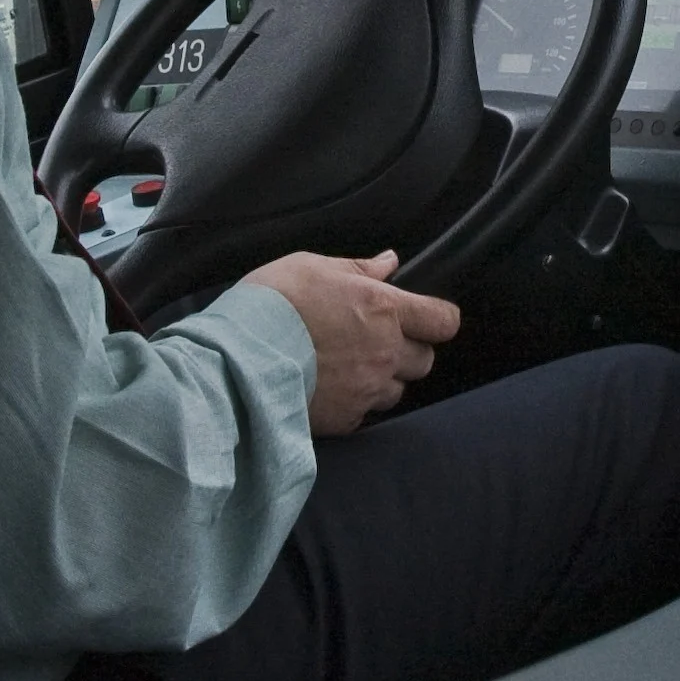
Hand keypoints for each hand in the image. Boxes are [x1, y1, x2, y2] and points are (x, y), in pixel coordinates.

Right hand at [239, 250, 461, 435]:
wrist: (236, 359)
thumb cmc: (272, 304)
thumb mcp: (313, 267)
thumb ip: (358, 268)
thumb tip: (389, 262)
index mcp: (384, 309)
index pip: (443, 321)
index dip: (438, 319)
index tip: (425, 318)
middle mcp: (384, 352)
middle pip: (425, 360)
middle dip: (409, 350)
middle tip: (377, 340)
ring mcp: (367, 389)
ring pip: (397, 390)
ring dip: (383, 379)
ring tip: (348, 366)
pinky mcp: (345, 418)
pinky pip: (365, 413)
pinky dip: (354, 403)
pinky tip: (329, 388)